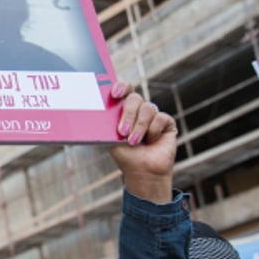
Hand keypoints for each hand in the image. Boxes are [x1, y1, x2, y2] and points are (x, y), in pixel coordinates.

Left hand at [106, 82, 176, 202]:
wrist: (142, 171)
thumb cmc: (124, 155)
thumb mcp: (109, 138)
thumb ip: (105, 124)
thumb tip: (91, 112)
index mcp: (124, 109)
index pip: (124, 89)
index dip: (121, 87)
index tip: (115, 94)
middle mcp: (139, 109)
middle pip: (135, 98)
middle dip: (128, 114)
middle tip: (122, 131)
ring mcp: (154, 115)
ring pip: (148, 108)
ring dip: (139, 127)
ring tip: (134, 142)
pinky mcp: (167, 122)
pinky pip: (160, 118)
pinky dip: (153, 131)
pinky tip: (151, 141)